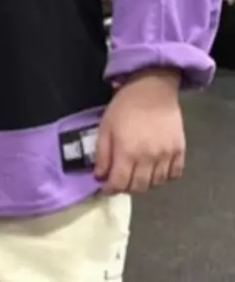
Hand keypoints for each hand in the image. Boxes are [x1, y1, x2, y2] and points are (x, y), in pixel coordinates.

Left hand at [94, 69, 184, 194]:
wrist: (152, 91)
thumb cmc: (124, 108)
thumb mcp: (105, 128)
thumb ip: (102, 155)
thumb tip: (100, 176)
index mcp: (127, 152)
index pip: (119, 183)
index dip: (110, 189)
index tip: (106, 187)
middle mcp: (149, 158)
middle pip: (139, 187)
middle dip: (126, 188)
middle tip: (120, 181)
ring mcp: (167, 155)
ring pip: (156, 184)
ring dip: (144, 184)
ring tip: (136, 175)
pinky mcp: (180, 151)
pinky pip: (174, 175)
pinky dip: (164, 177)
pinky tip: (155, 171)